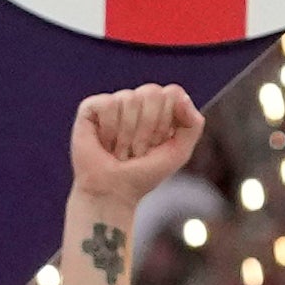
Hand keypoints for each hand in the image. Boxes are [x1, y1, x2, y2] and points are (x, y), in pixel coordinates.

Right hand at [69, 84, 203, 202]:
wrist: (114, 192)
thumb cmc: (145, 173)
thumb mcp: (179, 152)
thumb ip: (193, 124)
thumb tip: (180, 97)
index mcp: (160, 107)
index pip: (173, 93)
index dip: (167, 121)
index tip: (159, 143)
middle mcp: (137, 101)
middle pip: (152, 92)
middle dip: (149, 128)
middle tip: (138, 149)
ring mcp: (114, 102)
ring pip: (129, 99)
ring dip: (127, 135)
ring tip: (120, 150)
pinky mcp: (91, 108)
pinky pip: (108, 104)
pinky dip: (109, 130)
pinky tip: (104, 143)